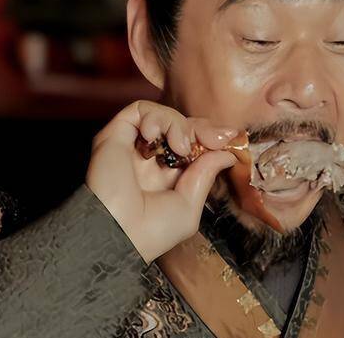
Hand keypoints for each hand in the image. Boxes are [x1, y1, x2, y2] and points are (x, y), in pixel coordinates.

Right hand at [85, 100, 237, 263]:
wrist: (117, 233)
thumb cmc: (152, 231)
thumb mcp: (189, 205)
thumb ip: (206, 174)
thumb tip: (227, 153)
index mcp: (168, 175)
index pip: (193, 143)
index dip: (210, 136)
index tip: (227, 137)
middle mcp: (151, 158)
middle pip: (181, 125)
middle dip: (200, 128)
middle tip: (210, 139)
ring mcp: (133, 145)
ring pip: (162, 114)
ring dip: (176, 123)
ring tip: (179, 146)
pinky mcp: (116, 135)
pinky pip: (139, 109)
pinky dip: (154, 115)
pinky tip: (154, 135)